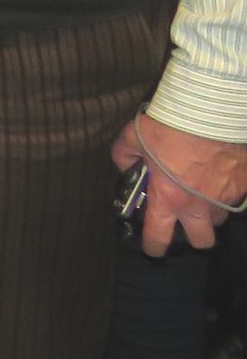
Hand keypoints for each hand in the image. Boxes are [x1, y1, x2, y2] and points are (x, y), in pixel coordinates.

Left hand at [113, 114, 246, 254]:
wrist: (209, 109)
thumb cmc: (169, 124)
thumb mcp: (132, 137)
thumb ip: (124, 157)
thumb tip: (126, 167)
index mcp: (169, 198)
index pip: (159, 236)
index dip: (154, 247)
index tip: (153, 249)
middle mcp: (200, 204)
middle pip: (202, 241)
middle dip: (193, 237)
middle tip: (185, 223)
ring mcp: (226, 196)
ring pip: (220, 218)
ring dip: (209, 212)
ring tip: (200, 193)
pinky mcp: (245, 184)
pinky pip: (236, 198)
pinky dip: (226, 192)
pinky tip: (218, 177)